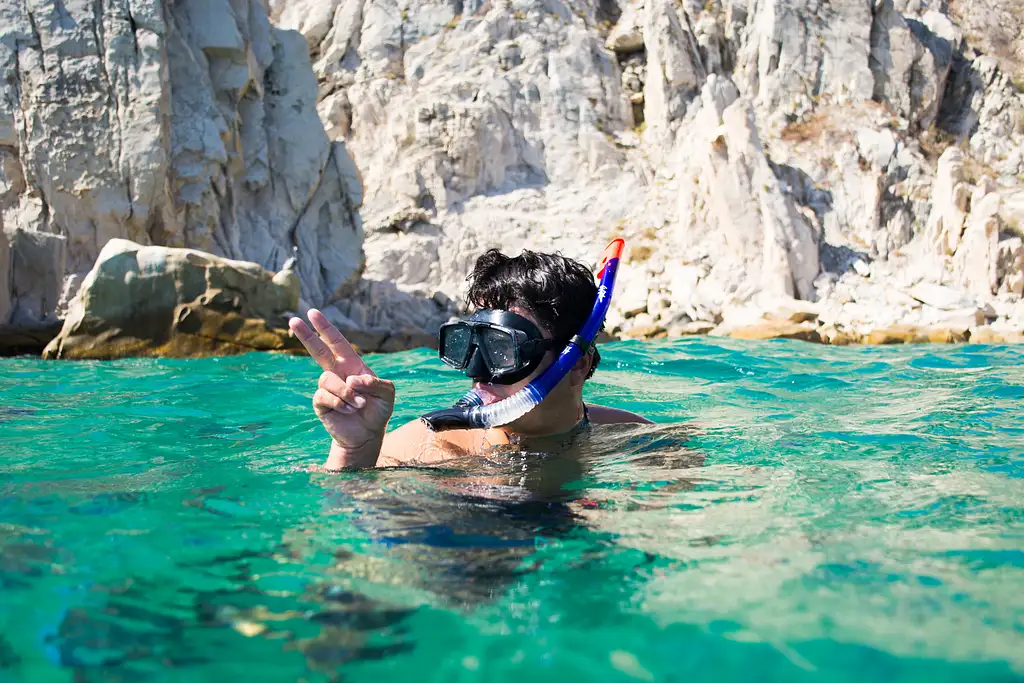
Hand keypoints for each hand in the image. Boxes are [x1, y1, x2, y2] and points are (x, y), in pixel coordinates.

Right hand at [289, 309, 394, 467]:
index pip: (336, 342)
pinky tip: (349, 410)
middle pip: (318, 350)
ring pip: (326, 379)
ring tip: (357, 404)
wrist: (368, 435)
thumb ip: (375, 382)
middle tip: (292, 320)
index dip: (325, 328)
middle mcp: (337, 373)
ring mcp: (327, 388)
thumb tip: (351, 379)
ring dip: (345, 392)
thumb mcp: (386, 393)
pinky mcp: (321, 403)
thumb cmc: (377, 410)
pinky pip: (324, 396)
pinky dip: (340, 403)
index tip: (312, 313)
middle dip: (306, 335)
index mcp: (351, 365)